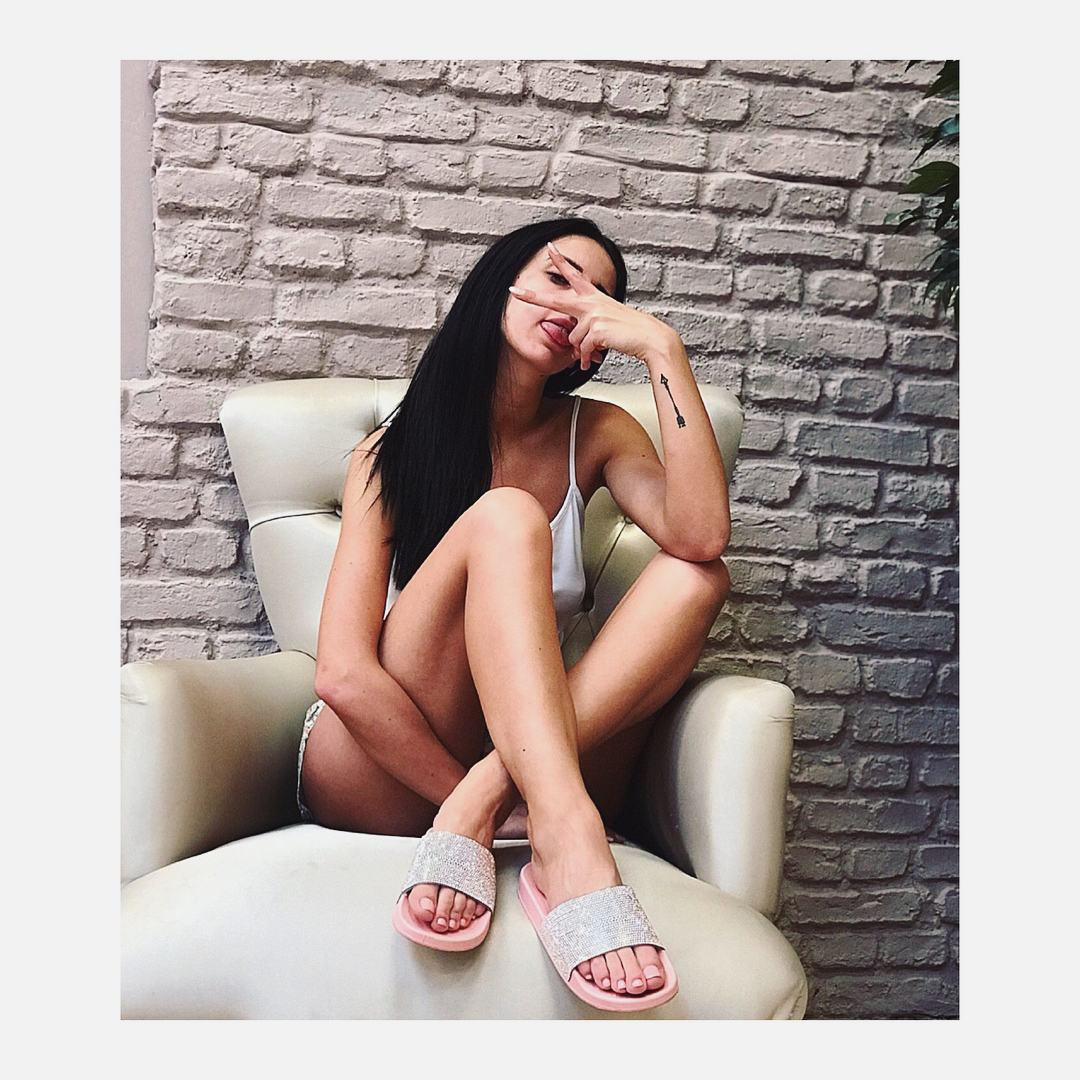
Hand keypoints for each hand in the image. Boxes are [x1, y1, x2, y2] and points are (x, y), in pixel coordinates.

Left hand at [508, 242, 679, 369]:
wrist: (650, 338)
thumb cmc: (630, 332)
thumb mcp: (607, 323)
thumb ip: (588, 327)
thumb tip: (577, 345)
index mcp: (594, 296)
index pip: (574, 275)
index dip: (560, 261)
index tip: (549, 248)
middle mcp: (591, 302)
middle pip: (555, 300)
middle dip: (532, 296)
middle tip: (514, 291)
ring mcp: (593, 314)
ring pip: (573, 338)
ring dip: (582, 351)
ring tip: (594, 354)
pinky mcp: (596, 329)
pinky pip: (582, 349)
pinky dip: (587, 359)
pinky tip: (592, 361)